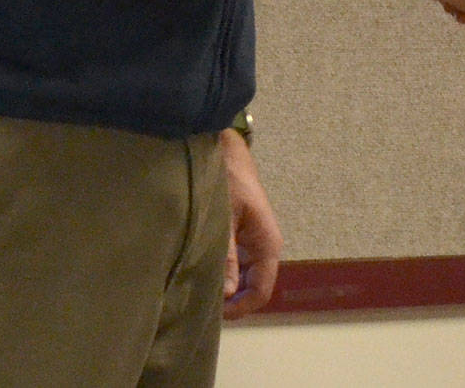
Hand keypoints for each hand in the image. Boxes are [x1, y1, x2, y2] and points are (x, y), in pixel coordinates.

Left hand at [219, 128, 280, 317]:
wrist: (226, 151)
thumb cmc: (228, 180)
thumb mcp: (224, 219)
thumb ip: (226, 257)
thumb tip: (226, 294)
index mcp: (267, 244)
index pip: (261, 291)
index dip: (241, 308)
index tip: (214, 314)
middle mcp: (264, 247)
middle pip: (253, 288)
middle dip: (231, 301)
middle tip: (200, 304)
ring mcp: (253, 242)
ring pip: (243, 278)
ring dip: (225, 287)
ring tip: (197, 290)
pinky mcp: (242, 236)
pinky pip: (236, 265)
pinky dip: (222, 274)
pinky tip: (201, 273)